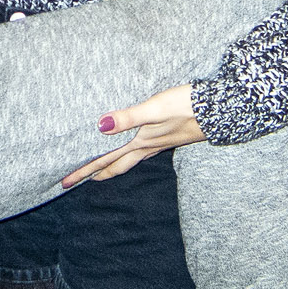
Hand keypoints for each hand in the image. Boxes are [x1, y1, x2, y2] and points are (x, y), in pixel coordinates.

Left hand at [62, 83, 202, 185]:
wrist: (222, 110)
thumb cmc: (188, 106)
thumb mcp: (155, 109)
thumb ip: (127, 117)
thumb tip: (99, 126)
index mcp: (140, 143)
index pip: (105, 160)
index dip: (84, 171)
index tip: (64, 182)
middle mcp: (147, 147)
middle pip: (115, 166)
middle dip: (93, 174)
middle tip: (74, 182)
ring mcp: (160, 144)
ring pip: (128, 161)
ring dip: (111, 167)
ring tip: (98, 171)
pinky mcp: (170, 137)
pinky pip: (142, 152)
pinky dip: (130, 155)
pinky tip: (133, 149)